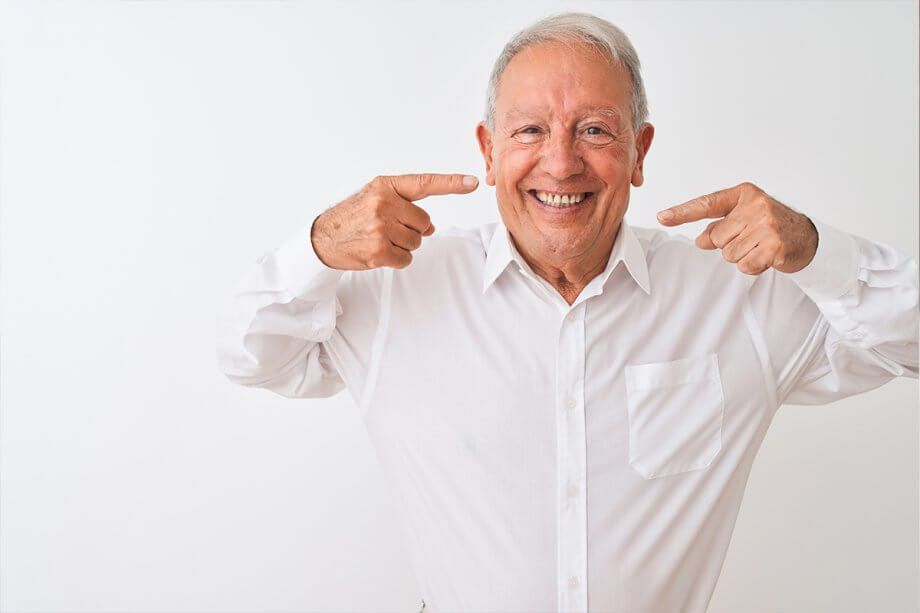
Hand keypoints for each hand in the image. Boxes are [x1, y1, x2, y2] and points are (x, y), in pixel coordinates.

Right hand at [311, 173, 478, 269]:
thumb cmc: (352, 216)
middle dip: (412, 228)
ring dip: (403, 244)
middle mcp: (383, 203)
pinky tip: (378, 251)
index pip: (424, 183)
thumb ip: (405, 206)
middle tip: (387, 228)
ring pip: (417, 241)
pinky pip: (406, 258)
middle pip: (424, 221)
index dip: (451, 183)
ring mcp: (381, 228)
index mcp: (384, 186)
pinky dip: (396, 258)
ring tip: (379, 238)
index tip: (472, 182)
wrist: (323, 238)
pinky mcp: (379, 250)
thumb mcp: (375, 199)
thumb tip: (430, 227)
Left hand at [656, 182, 817, 274]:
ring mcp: (766, 225)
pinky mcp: (774, 245)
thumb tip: (700, 240)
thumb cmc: (771, 227)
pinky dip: (752, 267)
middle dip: (728, 244)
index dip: (682, 212)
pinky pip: (745, 266)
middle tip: (751, 240)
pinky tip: (766, 257)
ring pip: (728, 254)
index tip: (662, 217)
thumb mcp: (745, 219)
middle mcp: (755, 206)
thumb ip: (720, 226)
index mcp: (744, 194)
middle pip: (716, 237)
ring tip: (760, 247)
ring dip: (742, 256)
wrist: (808, 239)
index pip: (707, 203)